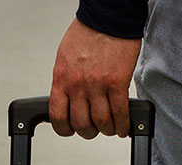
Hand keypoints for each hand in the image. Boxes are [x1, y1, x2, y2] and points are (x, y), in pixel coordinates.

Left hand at [49, 17, 141, 138]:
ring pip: (102, 123)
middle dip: (90, 131)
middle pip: (81, 124)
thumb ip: (67, 81)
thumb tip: (70, 101)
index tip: (72, 129)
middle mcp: (78, 84)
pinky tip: (123, 126)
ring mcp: (97, 85)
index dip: (65, 129)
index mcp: (62, 78)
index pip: (58, 116)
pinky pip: (119, 114)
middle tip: (95, 128)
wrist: (108, 16)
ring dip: (108, 129)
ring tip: (111, 127)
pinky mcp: (117, 83)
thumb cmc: (88, 34)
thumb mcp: (66, 58)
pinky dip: (123, 125)